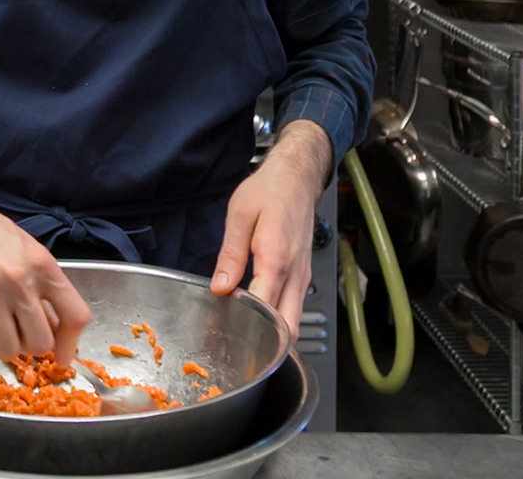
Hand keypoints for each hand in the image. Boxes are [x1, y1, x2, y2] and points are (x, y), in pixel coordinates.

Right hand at [0, 164, 92, 365]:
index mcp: (42, 264)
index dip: (71, 343)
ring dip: (1, 343)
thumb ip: (41, 284)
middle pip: (41, 342)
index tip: (62, 356)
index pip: (75, 314)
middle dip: (29, 345)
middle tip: (17, 332)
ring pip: (9, 350)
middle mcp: (20, 280)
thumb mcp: (23, 248)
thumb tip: (53, 326)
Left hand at [209, 120, 331, 334]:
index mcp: (276, 259)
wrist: (297, 177)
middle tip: (237, 345)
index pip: (266, 308)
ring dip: (274, 334)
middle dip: (266, 343)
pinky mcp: (303, 274)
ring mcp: (302, 276)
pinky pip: (294, 306)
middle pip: (288, 328)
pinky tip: (257, 317)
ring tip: (244, 335)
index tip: (225, 329)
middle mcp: (295, 273)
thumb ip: (230, 255)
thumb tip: (220, 287)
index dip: (247, 325)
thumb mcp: (239, 216)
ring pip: (294, 321)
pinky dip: (279, 319)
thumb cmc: (269, 191)